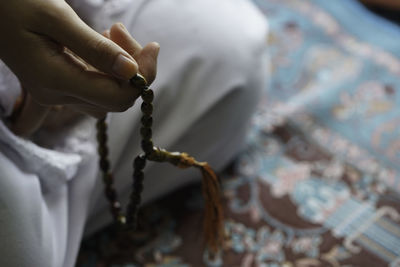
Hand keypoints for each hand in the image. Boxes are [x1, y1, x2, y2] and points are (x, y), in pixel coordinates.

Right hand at [0, 0, 158, 134]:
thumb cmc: (14, 3)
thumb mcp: (56, 18)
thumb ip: (95, 49)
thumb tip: (131, 71)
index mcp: (57, 82)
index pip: (118, 98)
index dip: (143, 77)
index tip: (152, 46)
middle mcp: (59, 95)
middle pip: (117, 97)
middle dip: (134, 67)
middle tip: (121, 31)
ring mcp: (59, 92)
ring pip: (109, 91)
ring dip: (121, 65)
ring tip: (111, 31)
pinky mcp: (60, 82)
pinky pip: (96, 83)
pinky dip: (108, 64)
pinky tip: (101, 39)